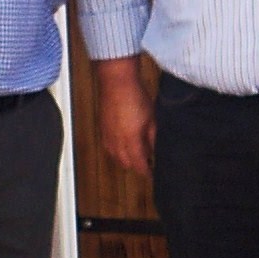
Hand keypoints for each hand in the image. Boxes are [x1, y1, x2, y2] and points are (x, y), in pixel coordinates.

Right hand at [95, 58, 155, 176]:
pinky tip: (124, 143)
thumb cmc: (135, 97)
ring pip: (116, 157)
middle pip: (126, 164)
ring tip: (137, 152)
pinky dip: (117, 150)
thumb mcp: (152, 119)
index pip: (139, 165)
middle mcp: (116, 142)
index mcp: (131, 141)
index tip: (153, 174)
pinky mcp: (102, 129)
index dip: (147, 172)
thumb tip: (156, 150)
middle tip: (147, 162)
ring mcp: (107, 136)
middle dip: (137, 166)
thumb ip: (153, 138)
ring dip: (126, 158)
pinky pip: (109, 147)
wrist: (117, 82)